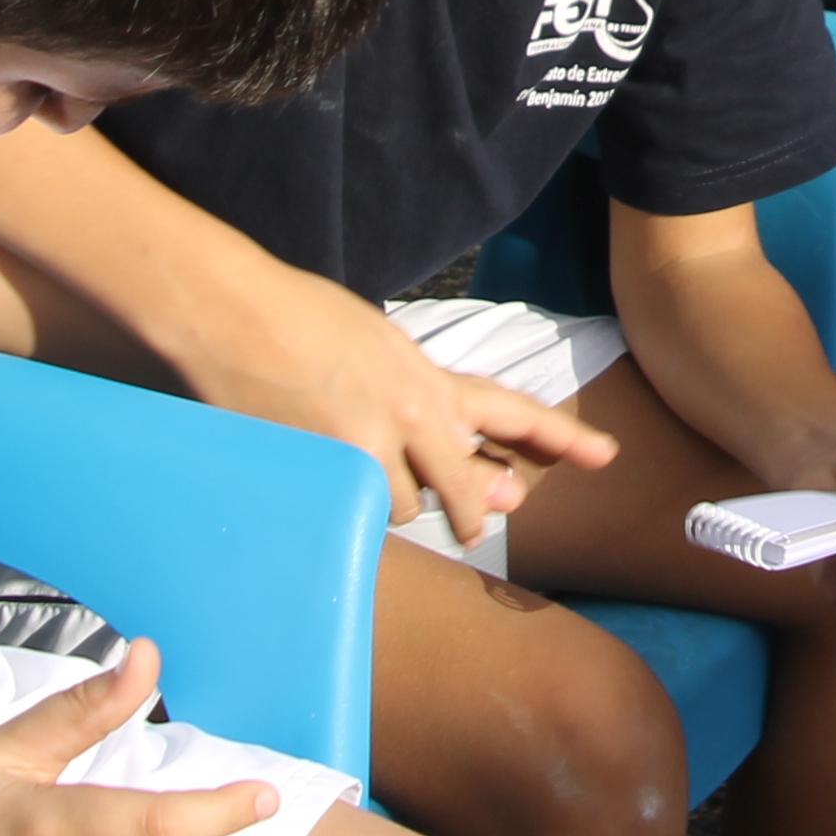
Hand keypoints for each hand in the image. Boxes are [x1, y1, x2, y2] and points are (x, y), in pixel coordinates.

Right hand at [189, 260, 615, 534]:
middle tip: (483, 522)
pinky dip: (349, 507)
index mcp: (428, 377)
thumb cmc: (298, 318)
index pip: (510, 411)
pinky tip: (326, 480)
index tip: (604, 456)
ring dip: (394, 502)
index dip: (561, 437)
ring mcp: (367, 448)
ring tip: (363, 465)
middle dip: (478, 510)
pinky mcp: (324, 473)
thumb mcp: (383, 347)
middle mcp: (411, 415)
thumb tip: (469, 456)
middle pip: (467, 490)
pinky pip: (355, 514)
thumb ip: (428, 402)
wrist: (231, 313)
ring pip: (406, 510)